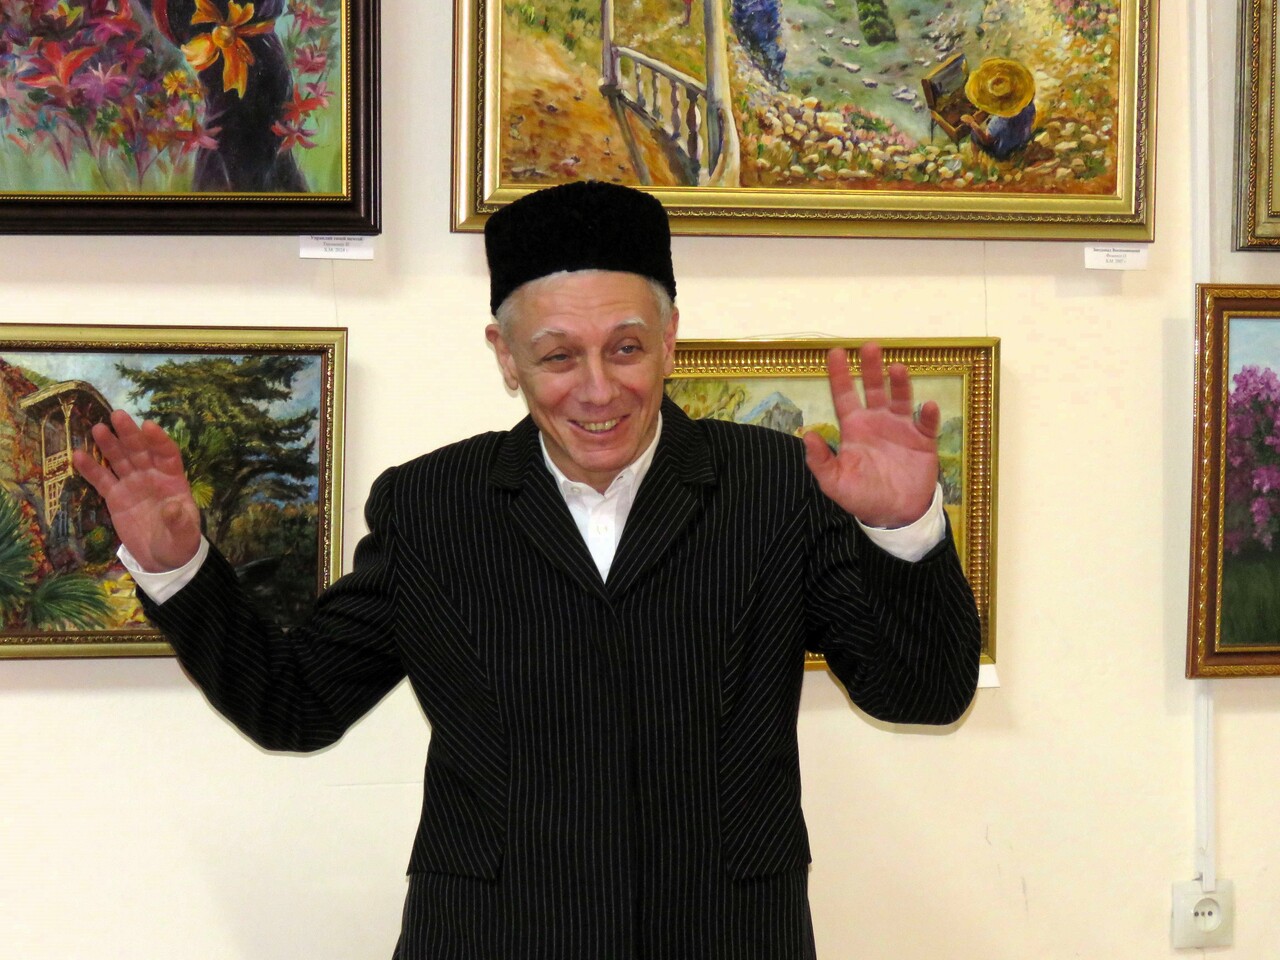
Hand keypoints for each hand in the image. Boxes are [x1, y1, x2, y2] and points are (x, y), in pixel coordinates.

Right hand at [72, 410, 201, 572]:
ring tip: (97, 428)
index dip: (159, 441)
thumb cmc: (179, 543)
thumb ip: (180, 521)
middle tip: (117, 415)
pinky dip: (91, 469)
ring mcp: (132, 485)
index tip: (148, 426)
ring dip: (110, 444)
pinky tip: (78, 455)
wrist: (162, 559)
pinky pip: (102, 480)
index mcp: (173, 481)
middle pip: (140, 451)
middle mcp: (152, 477)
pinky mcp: (116, 497)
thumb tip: (174, 508)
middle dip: (130, 434)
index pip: (167, 455)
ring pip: (120, 460)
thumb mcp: (184, 535)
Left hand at [802, 342, 939, 527]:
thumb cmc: (862, 496)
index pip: (844, 395)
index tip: (835, 352)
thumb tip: (807, 435)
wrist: (894, 514)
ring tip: (897, 368)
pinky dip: (928, 414)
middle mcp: (877, 421)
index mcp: (854, 428)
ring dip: (899, 384)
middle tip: (869, 347)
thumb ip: (820, 461)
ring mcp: (901, 428)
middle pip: (873, 388)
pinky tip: (927, 406)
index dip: (840, 374)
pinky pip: (926, 423)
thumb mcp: (835, 483)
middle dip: (871, 368)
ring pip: (901, 398)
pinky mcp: (923, 440)